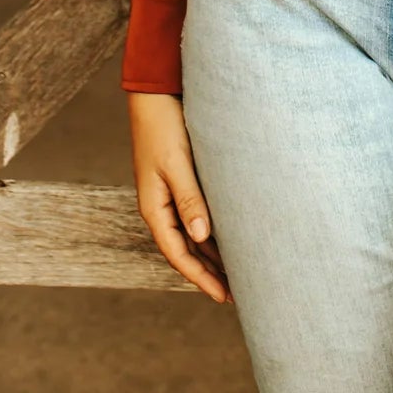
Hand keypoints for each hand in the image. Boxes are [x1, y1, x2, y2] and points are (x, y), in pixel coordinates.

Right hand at [127, 90, 232, 302]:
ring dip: (212, 256)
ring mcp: (169, 196)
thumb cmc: (163, 127)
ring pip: (192, 236)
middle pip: (186, 251)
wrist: (155, 96)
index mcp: (155, 208)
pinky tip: (229, 238)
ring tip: (238, 274)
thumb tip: (201, 236)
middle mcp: (161, 207)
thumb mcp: (176, 163)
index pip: (179, 254)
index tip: (223, 296)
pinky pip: (196, 217)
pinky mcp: (180, 182)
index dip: (200, 277)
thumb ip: (189, 198)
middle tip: (237, 294)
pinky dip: (211, 233)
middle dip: (209, 274)